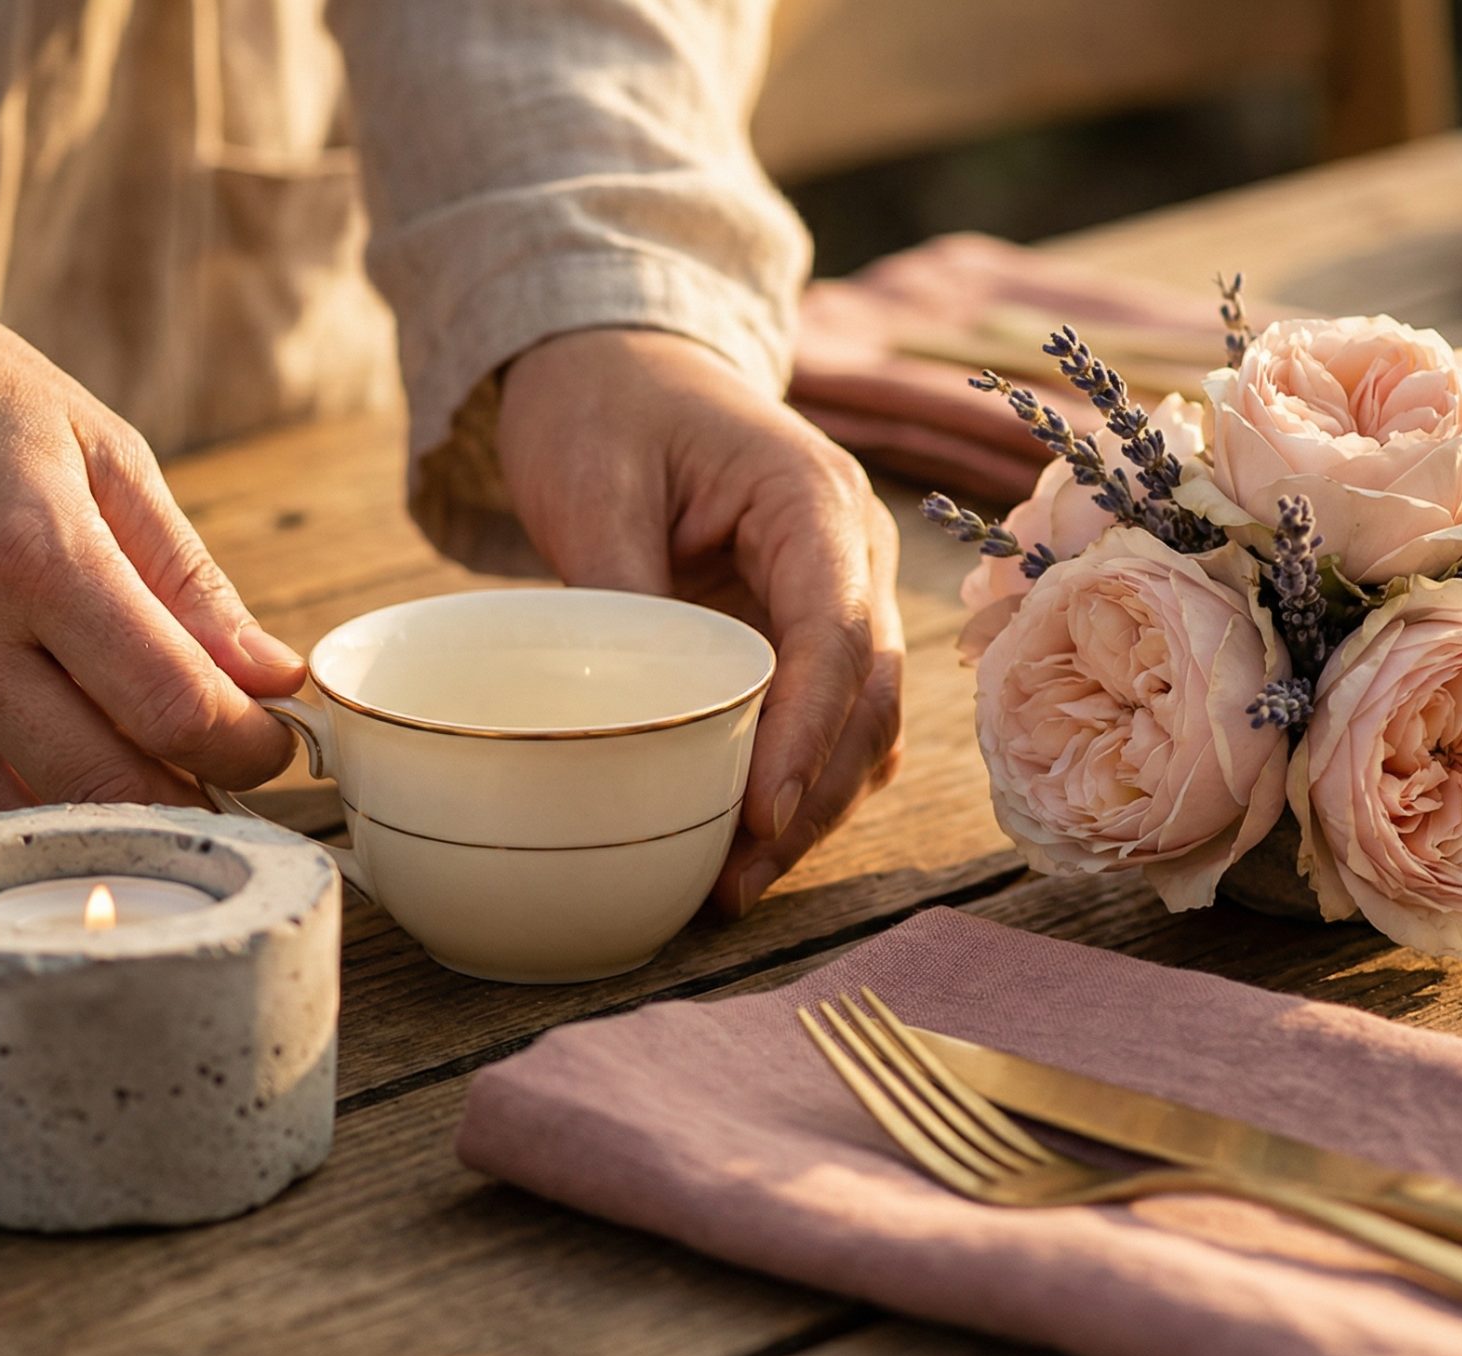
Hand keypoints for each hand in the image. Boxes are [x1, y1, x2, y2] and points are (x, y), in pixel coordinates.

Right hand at [0, 284, 304, 810]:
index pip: (173, 705)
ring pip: (27, 817)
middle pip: (107, 784)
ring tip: (151, 781)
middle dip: (193, 797)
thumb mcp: (104, 456)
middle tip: (226, 776)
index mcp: (38, 557)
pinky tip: (60, 775)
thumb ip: (189, 582)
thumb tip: (272, 678)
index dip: (247, 744)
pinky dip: (23, 810)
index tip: (273, 739)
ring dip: (108, 820)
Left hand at [496, 328, 905, 914]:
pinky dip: (798, 784)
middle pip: (869, 698)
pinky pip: (828, 720)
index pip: (839, 636)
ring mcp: (840, 595)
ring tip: (731, 887)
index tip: (760, 816)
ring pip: (864, 724)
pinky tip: (743, 842)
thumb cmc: (603, 405)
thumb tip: (635, 717)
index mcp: (813, 500)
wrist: (615, 361)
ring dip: (811, 809)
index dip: (809, 737)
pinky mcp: (806, 631)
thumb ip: (622, 592)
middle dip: (810, 799)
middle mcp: (852, 552)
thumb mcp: (592, 482)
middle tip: (734, 884)